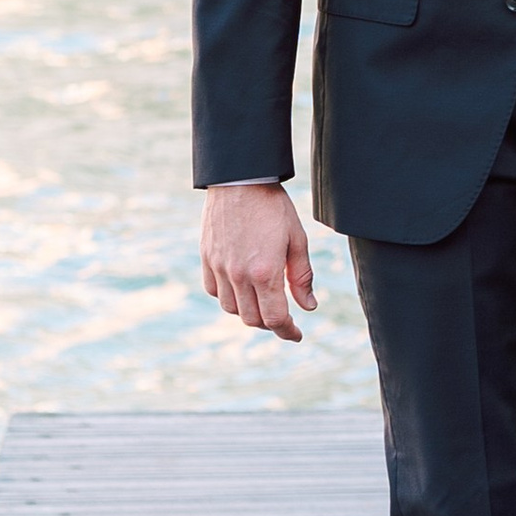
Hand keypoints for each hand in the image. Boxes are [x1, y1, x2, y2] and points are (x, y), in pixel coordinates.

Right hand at [201, 184, 317, 342]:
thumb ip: (302, 277)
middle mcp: (238, 275)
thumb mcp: (297, 240)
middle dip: (270, 323)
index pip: (275, 318)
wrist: (240, 180)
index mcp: (265, 272)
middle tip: (283, 316)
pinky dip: (228, 296)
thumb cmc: (273, 207)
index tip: (296, 334)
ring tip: (263, 299)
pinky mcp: (206, 258)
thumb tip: (308, 306)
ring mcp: (219, 268)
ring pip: (231, 308)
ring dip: (249, 311)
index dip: (287, 331)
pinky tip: (241, 287)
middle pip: (252, 319)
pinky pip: (214, 291)